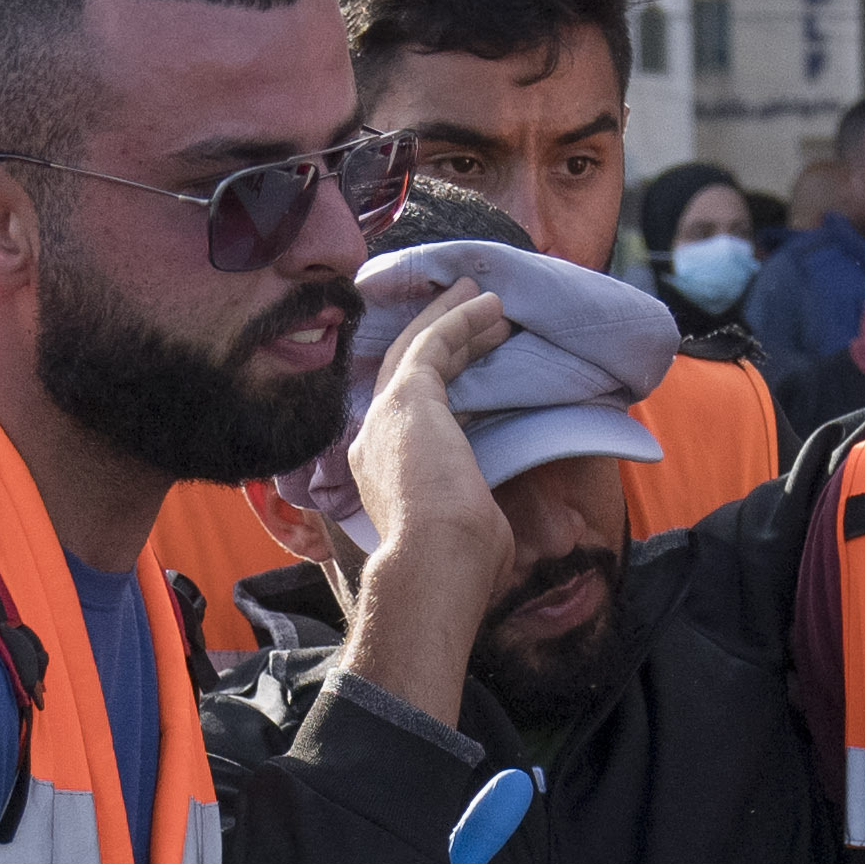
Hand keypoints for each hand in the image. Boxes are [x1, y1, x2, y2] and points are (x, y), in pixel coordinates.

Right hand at [349, 288, 519, 578]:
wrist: (434, 563)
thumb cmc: (457, 564)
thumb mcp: (466, 533)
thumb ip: (470, 516)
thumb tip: (490, 527)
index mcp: (384, 476)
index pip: (410, 419)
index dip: (441, 387)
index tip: (470, 370)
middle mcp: (373, 441)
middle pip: (405, 374)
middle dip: (441, 341)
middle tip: (476, 316)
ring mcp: (385, 417)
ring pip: (415, 352)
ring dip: (450, 320)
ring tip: (484, 299)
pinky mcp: (407, 399)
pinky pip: (432, 343)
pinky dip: (459, 319)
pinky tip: (488, 304)